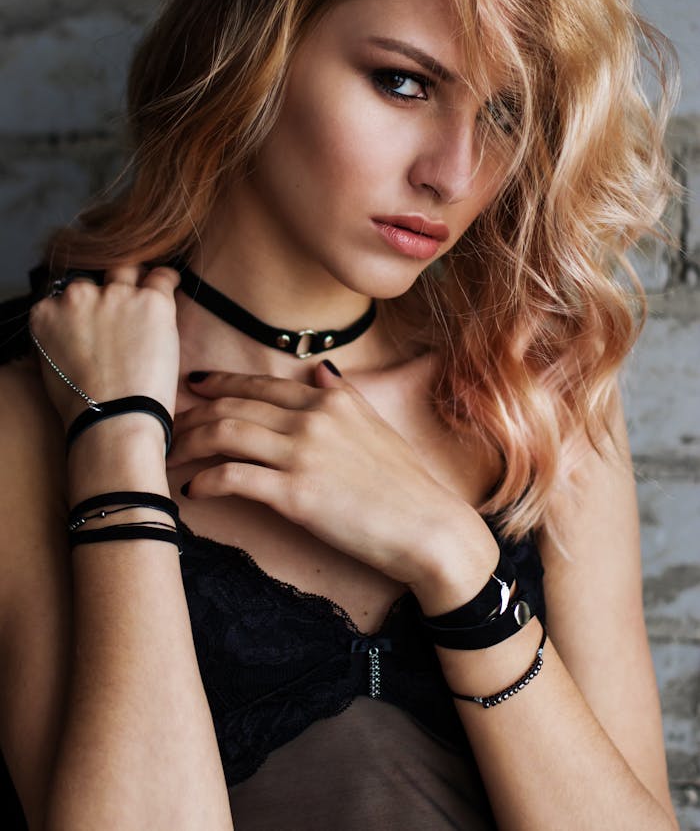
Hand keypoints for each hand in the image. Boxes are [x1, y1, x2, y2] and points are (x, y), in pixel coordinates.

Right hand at [29, 264, 181, 430]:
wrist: (114, 420)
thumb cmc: (85, 407)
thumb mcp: (53, 368)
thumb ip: (60, 339)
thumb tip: (77, 335)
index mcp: (47, 313)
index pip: (66, 294)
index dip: (85, 304)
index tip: (98, 314)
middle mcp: (77, 297)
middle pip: (96, 279)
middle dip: (109, 290)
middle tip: (125, 307)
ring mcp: (115, 296)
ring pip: (128, 269)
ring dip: (138, 279)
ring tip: (150, 292)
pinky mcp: (151, 301)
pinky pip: (163, 276)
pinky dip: (169, 278)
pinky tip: (173, 284)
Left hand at [168, 362, 497, 591]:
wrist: (428, 527)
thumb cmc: (404, 484)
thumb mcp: (376, 425)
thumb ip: (343, 395)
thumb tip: (320, 368)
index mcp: (329, 400)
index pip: (260, 384)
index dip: (219, 384)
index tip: (193, 387)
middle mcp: (312, 418)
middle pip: (232, 405)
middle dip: (192, 415)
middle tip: (168, 428)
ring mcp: (302, 454)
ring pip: (224, 433)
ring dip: (189, 444)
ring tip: (170, 458)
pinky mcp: (294, 493)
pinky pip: (233, 476)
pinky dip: (205, 480)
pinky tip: (192, 489)